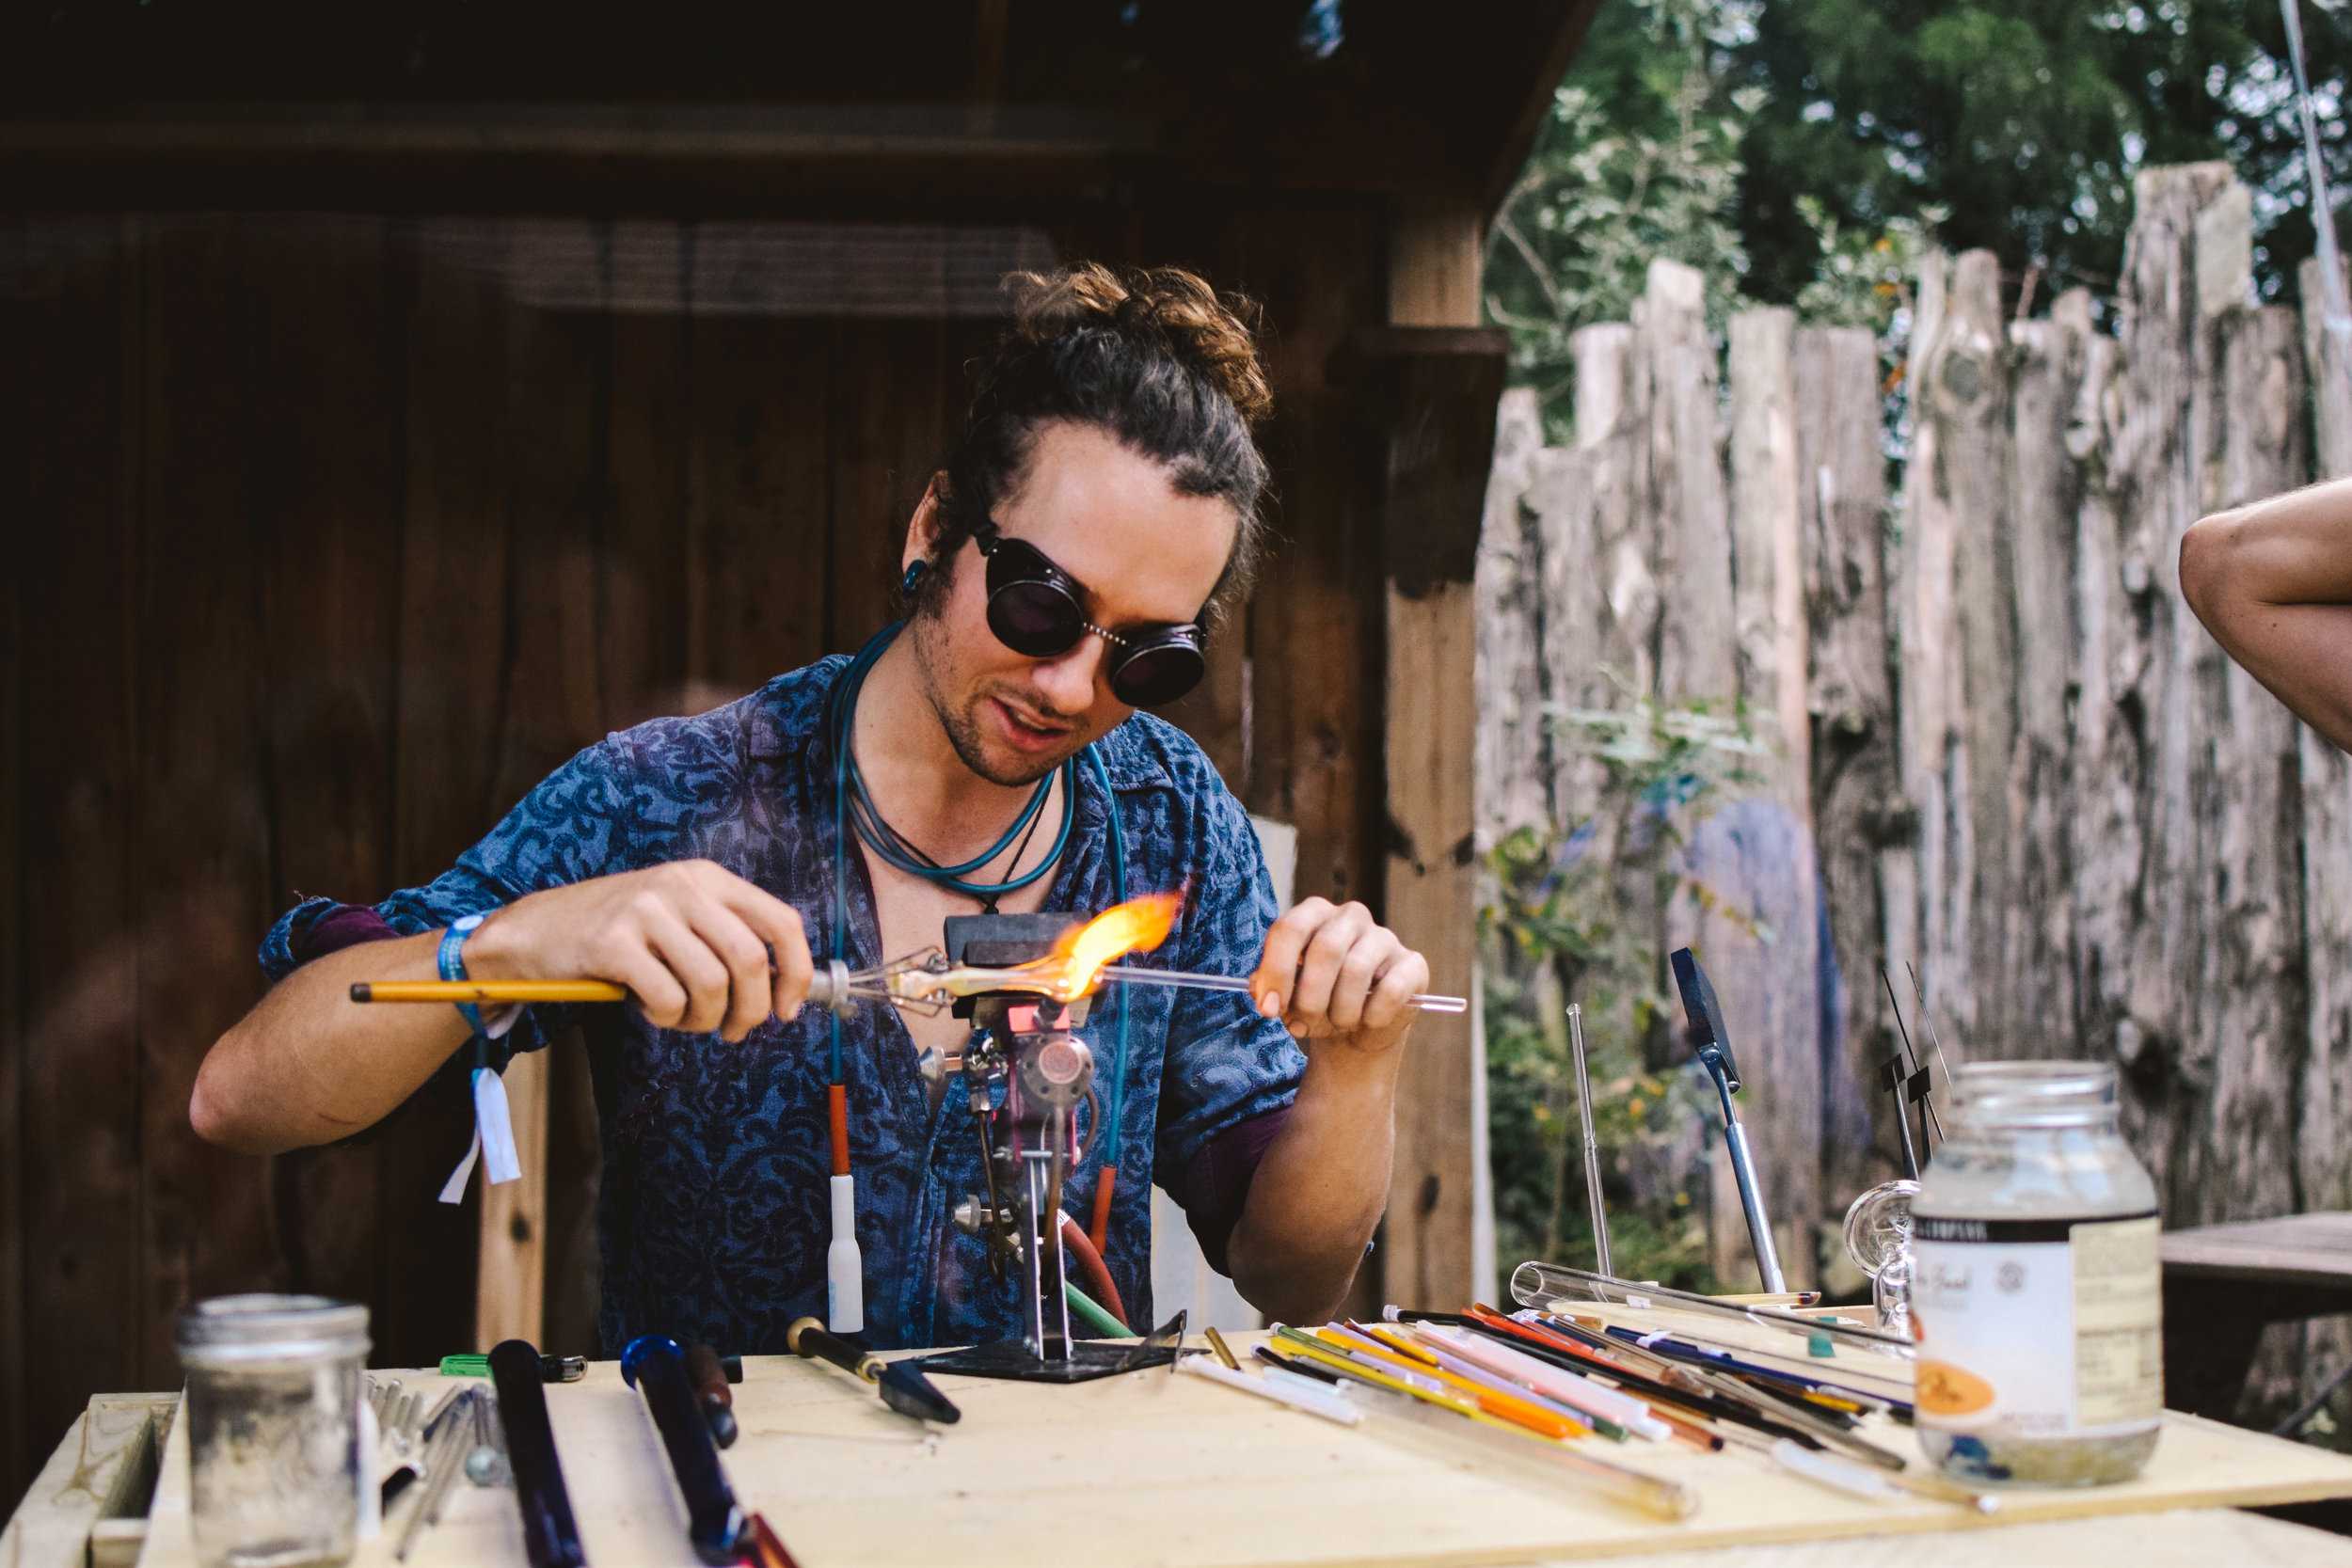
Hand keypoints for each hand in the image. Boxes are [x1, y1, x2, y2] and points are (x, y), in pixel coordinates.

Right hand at [465, 860, 812, 1040]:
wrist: (538, 929)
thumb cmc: (620, 934)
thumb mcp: (680, 917)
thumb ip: (727, 939)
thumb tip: (783, 991)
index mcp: (708, 878)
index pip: (781, 922)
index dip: (797, 972)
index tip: (788, 1010)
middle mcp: (681, 885)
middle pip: (750, 959)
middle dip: (752, 1009)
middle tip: (735, 1031)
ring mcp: (646, 910)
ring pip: (711, 983)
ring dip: (705, 1019)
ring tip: (684, 1020)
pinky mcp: (612, 941)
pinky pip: (666, 997)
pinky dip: (667, 1018)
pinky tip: (652, 1011)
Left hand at [1248, 897, 1428, 1054]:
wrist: (1358, 1029)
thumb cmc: (1318, 1002)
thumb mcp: (1286, 996)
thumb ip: (1268, 987)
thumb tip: (1262, 992)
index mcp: (1314, 913)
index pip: (1290, 928)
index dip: (1276, 971)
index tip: (1268, 1009)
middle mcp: (1351, 916)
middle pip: (1325, 949)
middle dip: (1309, 998)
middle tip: (1303, 1025)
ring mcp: (1385, 937)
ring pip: (1356, 971)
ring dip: (1340, 1012)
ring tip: (1337, 1024)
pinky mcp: (1412, 964)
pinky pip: (1390, 991)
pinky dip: (1372, 1016)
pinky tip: (1367, 1022)